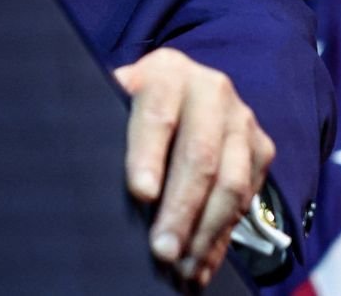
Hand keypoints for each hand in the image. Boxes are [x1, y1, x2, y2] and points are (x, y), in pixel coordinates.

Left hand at [114, 47, 274, 286]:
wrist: (183, 89)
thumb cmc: (135, 105)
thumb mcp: (115, 100)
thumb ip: (105, 122)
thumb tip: (81, 166)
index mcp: (166, 72)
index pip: (157, 116)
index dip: (148, 156)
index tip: (140, 194)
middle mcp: (211, 89)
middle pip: (200, 156)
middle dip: (181, 209)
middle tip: (162, 251)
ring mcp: (241, 119)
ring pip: (230, 183)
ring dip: (205, 232)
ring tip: (182, 268)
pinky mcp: (260, 147)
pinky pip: (247, 198)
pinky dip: (222, 237)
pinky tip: (202, 263)